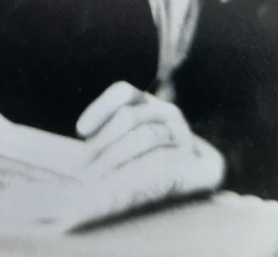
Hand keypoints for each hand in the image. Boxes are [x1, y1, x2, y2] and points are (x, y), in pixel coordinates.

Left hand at [69, 82, 225, 228]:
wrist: (197, 176)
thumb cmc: (148, 159)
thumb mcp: (127, 142)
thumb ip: (108, 138)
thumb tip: (79, 146)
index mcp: (147, 102)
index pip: (123, 92)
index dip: (100, 108)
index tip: (81, 132)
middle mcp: (167, 112)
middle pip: (129, 116)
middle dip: (104, 142)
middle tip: (84, 168)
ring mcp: (184, 133)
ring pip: (146, 136)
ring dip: (118, 159)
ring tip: (98, 179)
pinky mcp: (198, 157)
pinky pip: (165, 160)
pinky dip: (139, 171)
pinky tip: (123, 185)